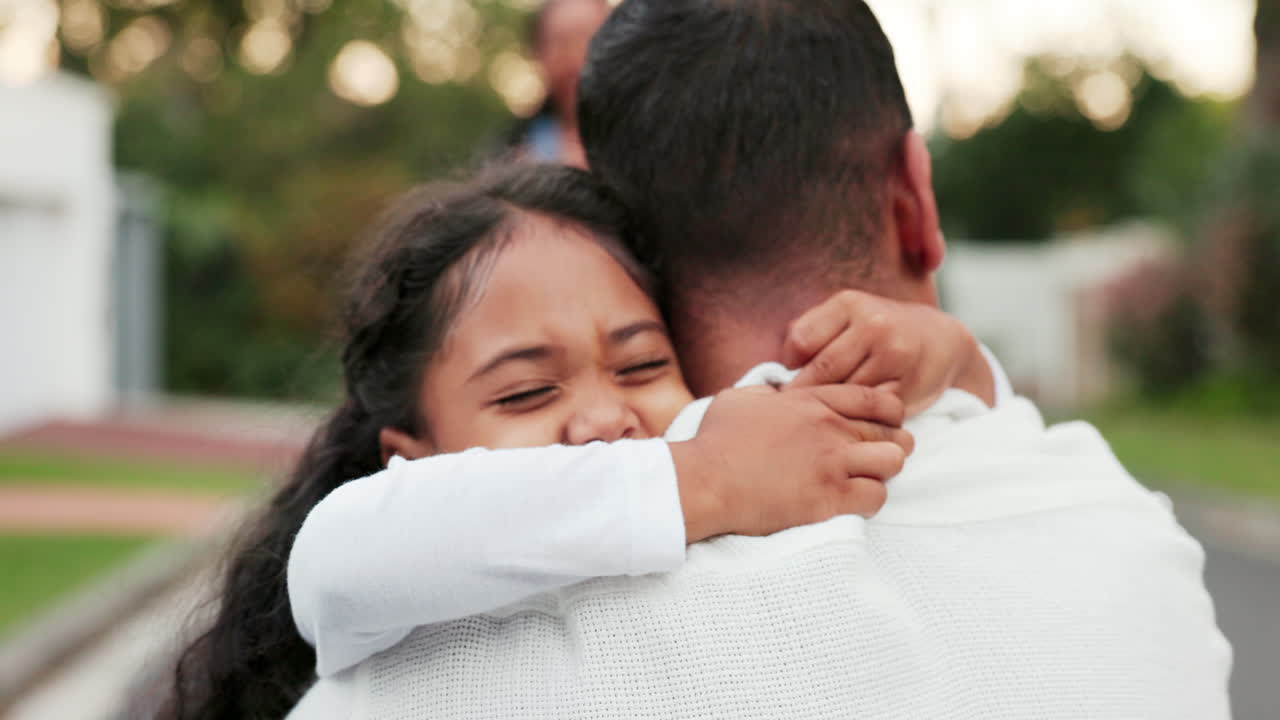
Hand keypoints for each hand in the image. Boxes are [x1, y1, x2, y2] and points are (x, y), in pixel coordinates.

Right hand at [670, 384, 912, 542]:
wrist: (705, 480)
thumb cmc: (714, 441)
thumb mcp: (739, 399)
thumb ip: (767, 392)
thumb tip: (776, 391)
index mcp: (811, 401)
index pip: (874, 398)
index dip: (890, 412)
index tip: (885, 424)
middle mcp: (829, 427)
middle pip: (890, 430)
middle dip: (890, 443)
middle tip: (876, 457)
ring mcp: (832, 462)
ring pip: (892, 461)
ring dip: (883, 472)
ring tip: (866, 480)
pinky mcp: (829, 498)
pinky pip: (876, 497)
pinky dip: (870, 501)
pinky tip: (852, 503)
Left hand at [782, 290, 994, 414]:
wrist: (940, 340)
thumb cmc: (877, 331)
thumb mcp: (845, 316)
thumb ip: (810, 333)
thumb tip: (774, 372)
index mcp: (849, 304)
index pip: (801, 342)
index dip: (790, 367)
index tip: (784, 384)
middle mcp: (874, 325)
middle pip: (822, 371)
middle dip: (805, 395)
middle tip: (791, 413)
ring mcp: (894, 355)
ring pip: (844, 394)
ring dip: (829, 409)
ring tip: (816, 420)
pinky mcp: (909, 386)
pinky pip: (869, 411)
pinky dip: (855, 419)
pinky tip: (847, 423)